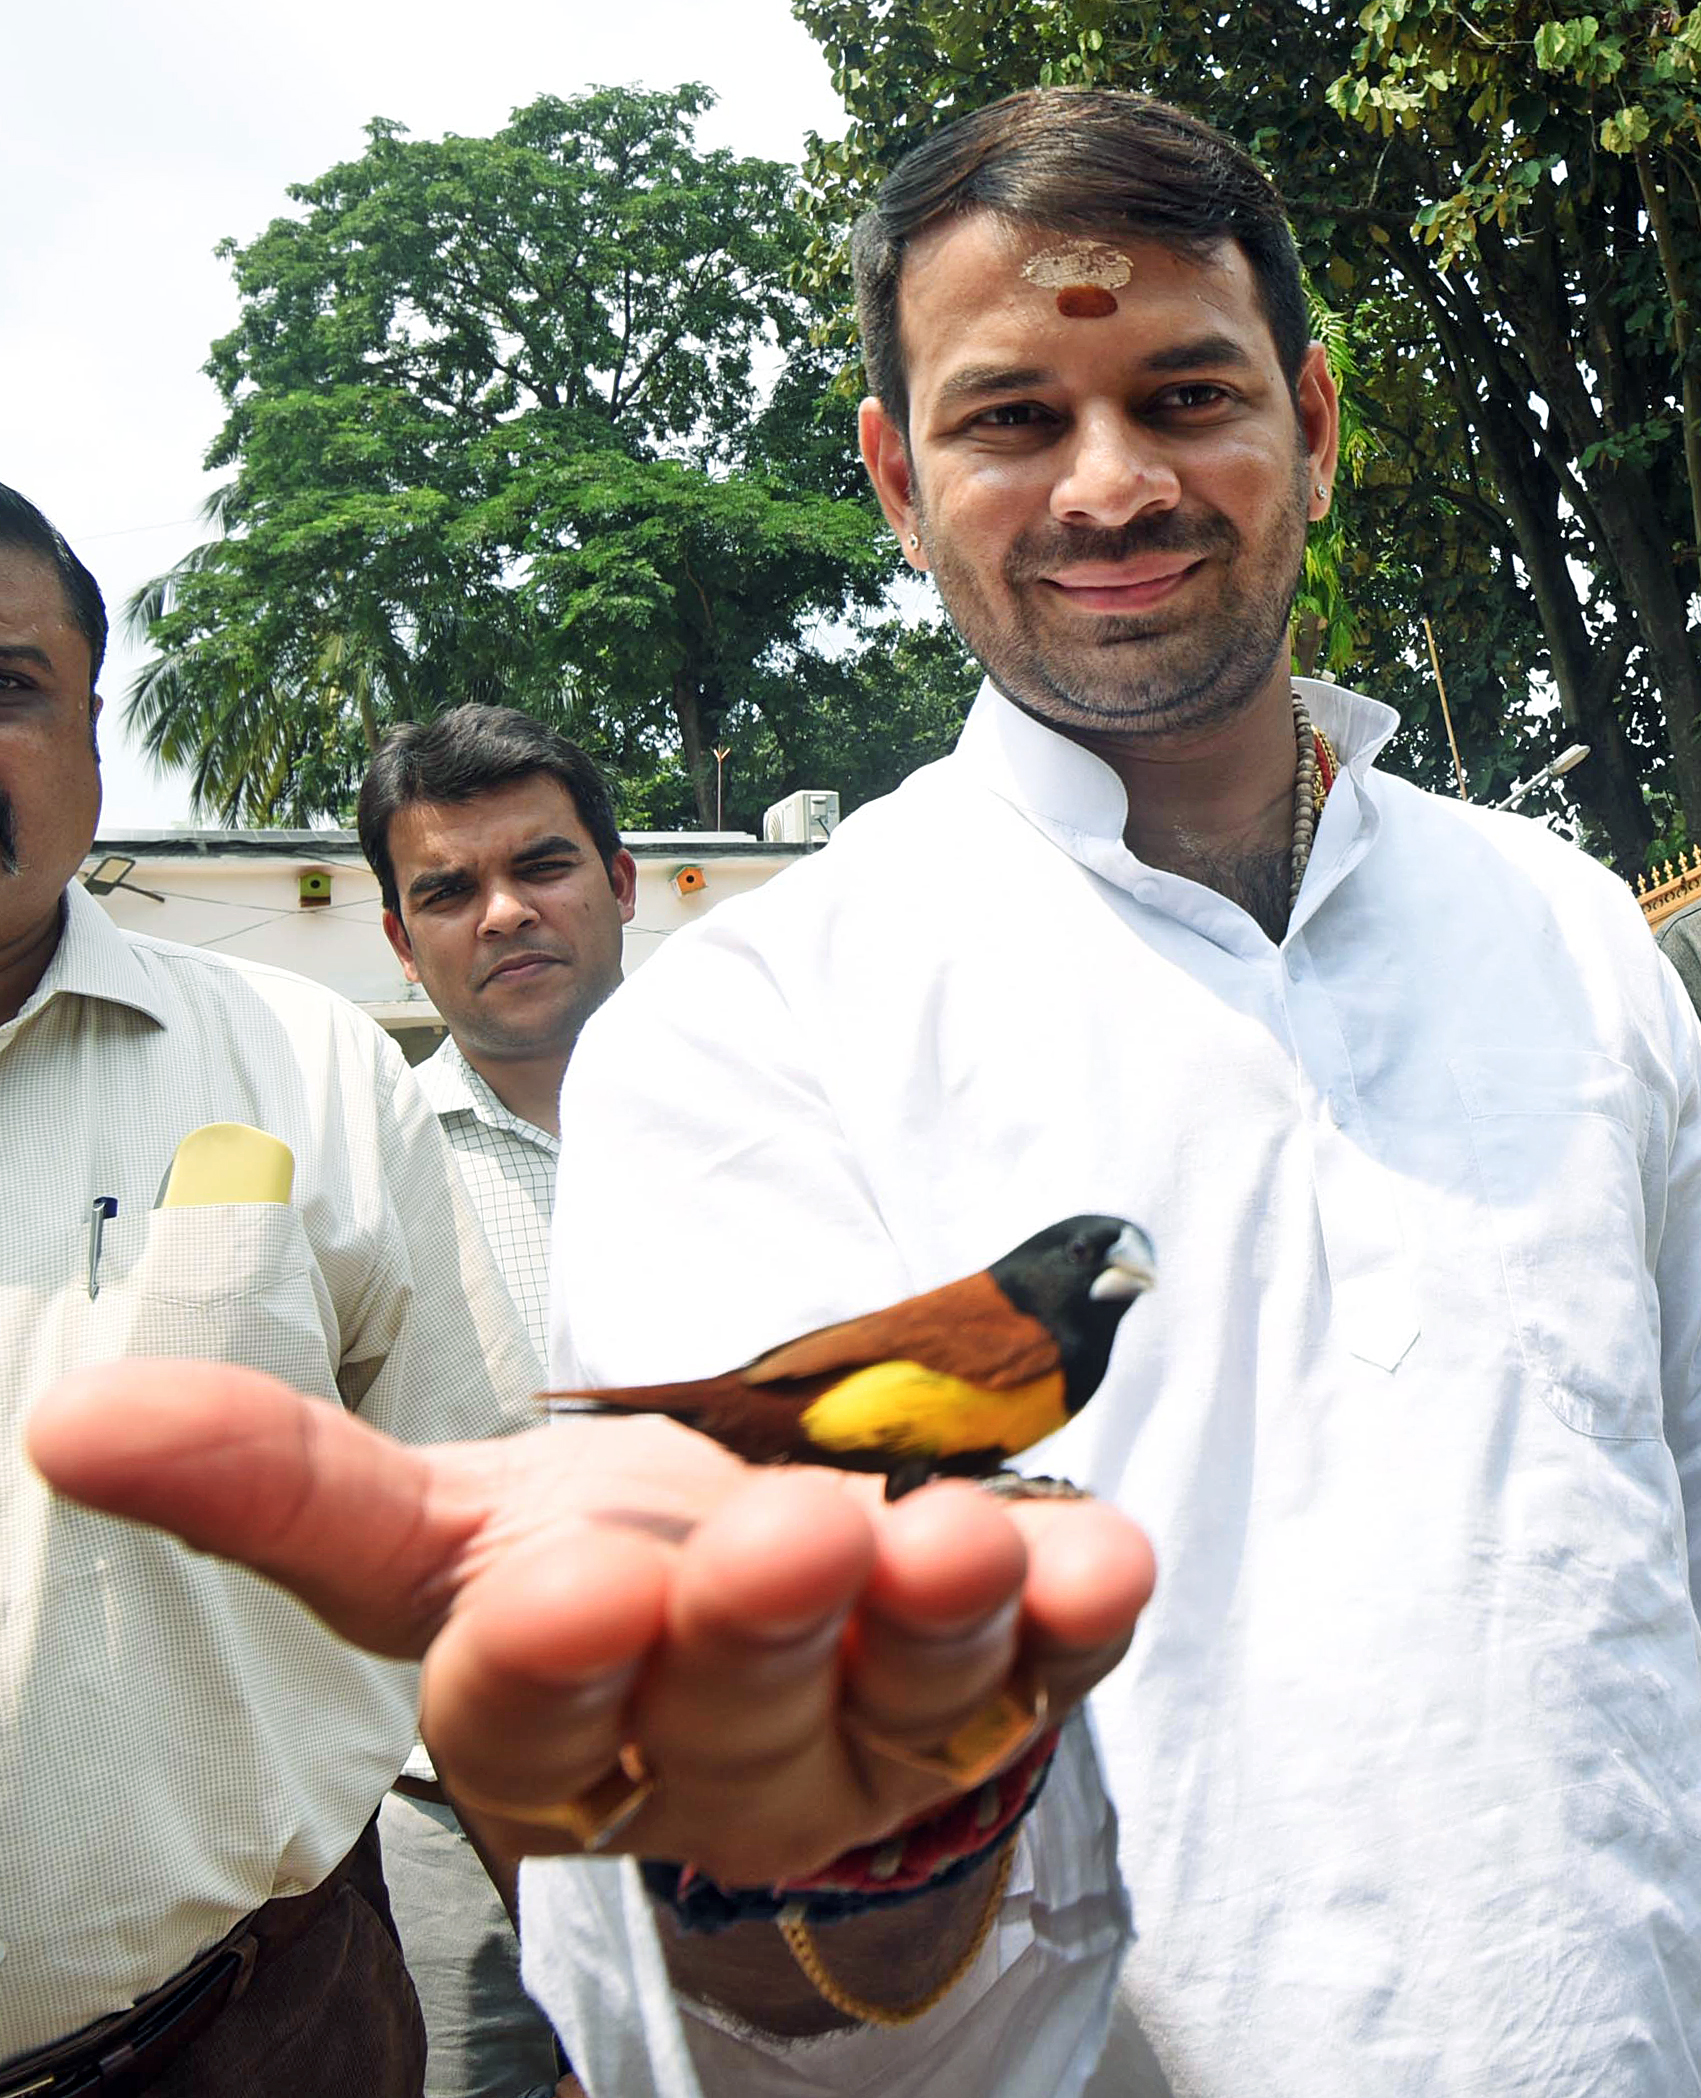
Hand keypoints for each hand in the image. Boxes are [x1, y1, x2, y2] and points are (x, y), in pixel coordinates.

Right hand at [27, 1362, 1153, 1885]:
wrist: (749, 1578)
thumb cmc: (584, 1552)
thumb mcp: (436, 1517)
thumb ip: (284, 1480)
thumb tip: (76, 1419)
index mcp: (553, 1731)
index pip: (533, 1728)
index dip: (552, 1665)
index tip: (571, 1576)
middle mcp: (714, 1764)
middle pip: (731, 1716)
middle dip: (758, 1626)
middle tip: (788, 1533)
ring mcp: (868, 1745)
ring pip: (904, 1705)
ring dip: (935, 1623)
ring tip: (952, 1538)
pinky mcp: (996, 1696)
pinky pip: (1048, 1670)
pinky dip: (1078, 1616)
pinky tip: (1106, 1556)